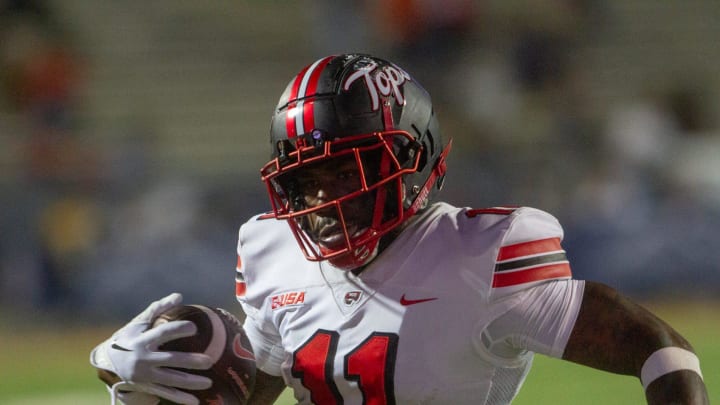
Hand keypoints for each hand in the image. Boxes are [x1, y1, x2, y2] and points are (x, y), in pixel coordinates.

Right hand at [90, 293, 213, 404]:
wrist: (107, 361)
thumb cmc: (128, 337)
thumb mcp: (139, 322)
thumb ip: (158, 309)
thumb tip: (179, 296)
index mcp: (142, 340)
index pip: (162, 334)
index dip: (178, 330)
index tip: (194, 327)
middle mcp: (143, 359)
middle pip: (170, 360)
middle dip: (190, 361)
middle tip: (210, 361)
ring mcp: (145, 375)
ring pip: (171, 380)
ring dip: (190, 382)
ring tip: (209, 382)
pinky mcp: (146, 386)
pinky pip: (165, 393)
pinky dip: (180, 398)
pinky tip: (196, 401)